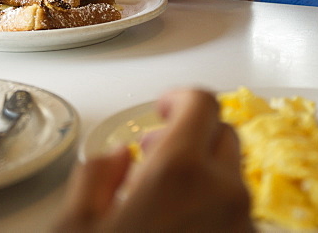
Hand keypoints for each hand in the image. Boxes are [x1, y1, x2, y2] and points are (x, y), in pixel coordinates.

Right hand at [54, 89, 252, 232]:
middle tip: (156, 155)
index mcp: (180, 173)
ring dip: (202, 175)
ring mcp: (243, 224)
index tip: (162, 108)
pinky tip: (179, 224)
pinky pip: (237, 212)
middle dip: (191, 136)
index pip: (202, 103)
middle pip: (223, 134)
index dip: (179, 98)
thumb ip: (94, 176)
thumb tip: (117, 159)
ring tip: (164, 199)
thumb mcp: (74, 224)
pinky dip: (212, 206)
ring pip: (231, 177)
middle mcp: (224, 194)